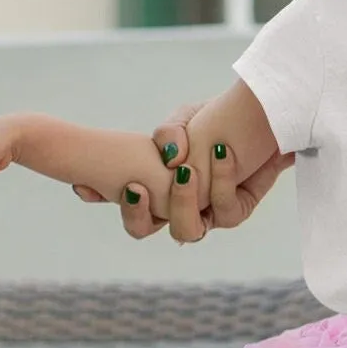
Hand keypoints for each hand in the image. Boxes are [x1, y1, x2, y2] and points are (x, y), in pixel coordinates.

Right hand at [72, 103, 293, 241]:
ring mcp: (209, 213)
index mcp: (158, 191)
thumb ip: (168, 134)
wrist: (261, 118)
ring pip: (187, 229)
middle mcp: (181, 209)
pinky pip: (228, 208)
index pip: (124, 204)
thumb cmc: (216, 120)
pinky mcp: (239, 207)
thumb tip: (141, 161)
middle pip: (145, 229)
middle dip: (137, 212)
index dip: (101, 197)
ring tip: (187, 170)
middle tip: (135, 185)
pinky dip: (225, 181)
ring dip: (182, 201)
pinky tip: (223, 151)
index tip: (85, 188)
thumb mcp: (186, 120)